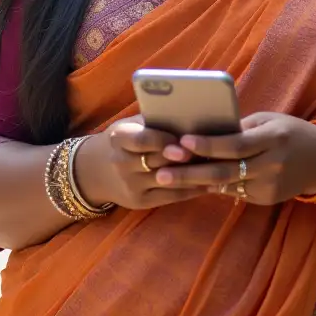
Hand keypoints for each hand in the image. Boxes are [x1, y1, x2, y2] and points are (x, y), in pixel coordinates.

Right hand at [74, 117, 206, 210]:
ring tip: (219, 167)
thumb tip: (191, 113)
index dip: (165, 140)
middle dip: (185, 158)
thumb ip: (155, 121)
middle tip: (213, 154)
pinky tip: (210, 182)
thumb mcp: (131, 125)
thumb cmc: (125, 140)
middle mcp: (120, 163)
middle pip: (159, 161)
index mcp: (118, 138)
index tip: (185, 141)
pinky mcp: (140, 202)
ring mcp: (130, 185)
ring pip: (169, 181)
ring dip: (195, 175)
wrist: (96, 170)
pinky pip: (171, 196)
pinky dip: (193, 190)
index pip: (142, 140)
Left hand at [152, 113, 315, 204]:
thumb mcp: (268, 120)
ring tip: (167, 179)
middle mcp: (271, 164)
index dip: (208, 144)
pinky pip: (234, 193)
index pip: (235, 144)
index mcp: (272, 138)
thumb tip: (205, 129)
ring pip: (226, 186)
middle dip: (190, 173)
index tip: (182, 141)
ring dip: (196, 182)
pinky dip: (213, 187)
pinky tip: (192, 183)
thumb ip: (240, 128)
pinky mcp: (266, 199)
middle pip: (225, 171)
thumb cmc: (290, 132)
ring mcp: (269, 185)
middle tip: (161, 173)